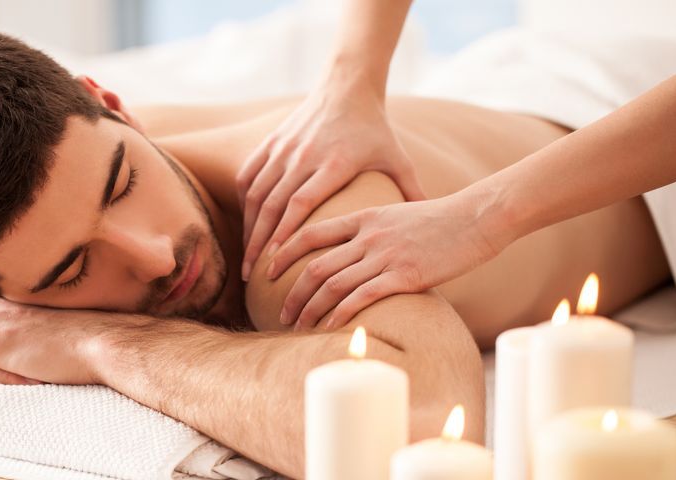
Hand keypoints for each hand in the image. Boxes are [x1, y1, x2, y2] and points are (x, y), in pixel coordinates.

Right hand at [237, 86, 425, 280]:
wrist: (347, 87)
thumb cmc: (374, 128)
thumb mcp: (397, 158)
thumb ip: (412, 191)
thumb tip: (430, 225)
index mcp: (333, 163)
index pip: (300, 203)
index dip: (285, 233)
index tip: (274, 262)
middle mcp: (303, 156)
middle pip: (272, 205)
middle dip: (258, 243)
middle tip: (249, 276)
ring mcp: (284, 148)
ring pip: (257, 194)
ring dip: (248, 227)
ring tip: (246, 258)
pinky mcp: (272, 142)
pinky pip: (249, 176)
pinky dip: (244, 203)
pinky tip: (246, 224)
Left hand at [267, 194, 505, 330]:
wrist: (477, 218)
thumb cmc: (441, 221)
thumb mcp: (398, 214)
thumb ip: (373, 230)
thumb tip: (354, 251)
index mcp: (363, 217)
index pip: (310, 233)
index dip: (284, 252)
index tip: (268, 270)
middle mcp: (368, 236)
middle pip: (314, 265)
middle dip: (292, 292)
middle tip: (280, 312)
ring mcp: (385, 255)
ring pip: (332, 284)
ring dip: (310, 309)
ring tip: (297, 326)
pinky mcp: (404, 275)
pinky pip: (362, 297)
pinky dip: (340, 314)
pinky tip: (329, 328)